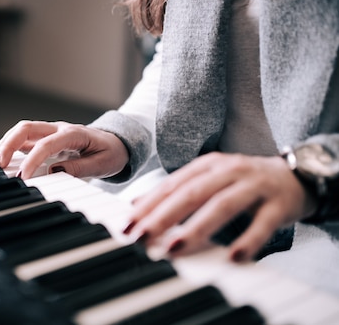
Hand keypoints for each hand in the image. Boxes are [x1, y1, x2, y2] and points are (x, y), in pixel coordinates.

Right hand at [0, 120, 129, 179]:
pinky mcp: (46, 137)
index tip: (22, 177)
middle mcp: (58, 128)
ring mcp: (51, 130)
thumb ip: (80, 168)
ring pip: (22, 130)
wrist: (118, 142)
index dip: (31, 160)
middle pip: (27, 128)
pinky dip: (8, 143)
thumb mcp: (103, 163)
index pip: (46, 144)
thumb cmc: (111, 152)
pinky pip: (24, 137)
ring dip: (5, 143)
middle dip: (8, 144)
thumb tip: (53, 172)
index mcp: (73, 134)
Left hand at [123, 152, 316, 261]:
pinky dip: (248, 240)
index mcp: (207, 166)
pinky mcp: (278, 204)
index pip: (172, 186)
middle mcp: (228, 171)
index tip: (127, 226)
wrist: (296, 176)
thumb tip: (136, 205)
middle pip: (191, 194)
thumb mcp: (208, 180)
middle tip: (141, 237)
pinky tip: (233, 257)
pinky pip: (262, 224)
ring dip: (196, 228)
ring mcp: (254, 185)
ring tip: (174, 248)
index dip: (148, 206)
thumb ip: (175, 192)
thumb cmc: (244, 183)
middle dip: (162, 217)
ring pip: (222, 205)